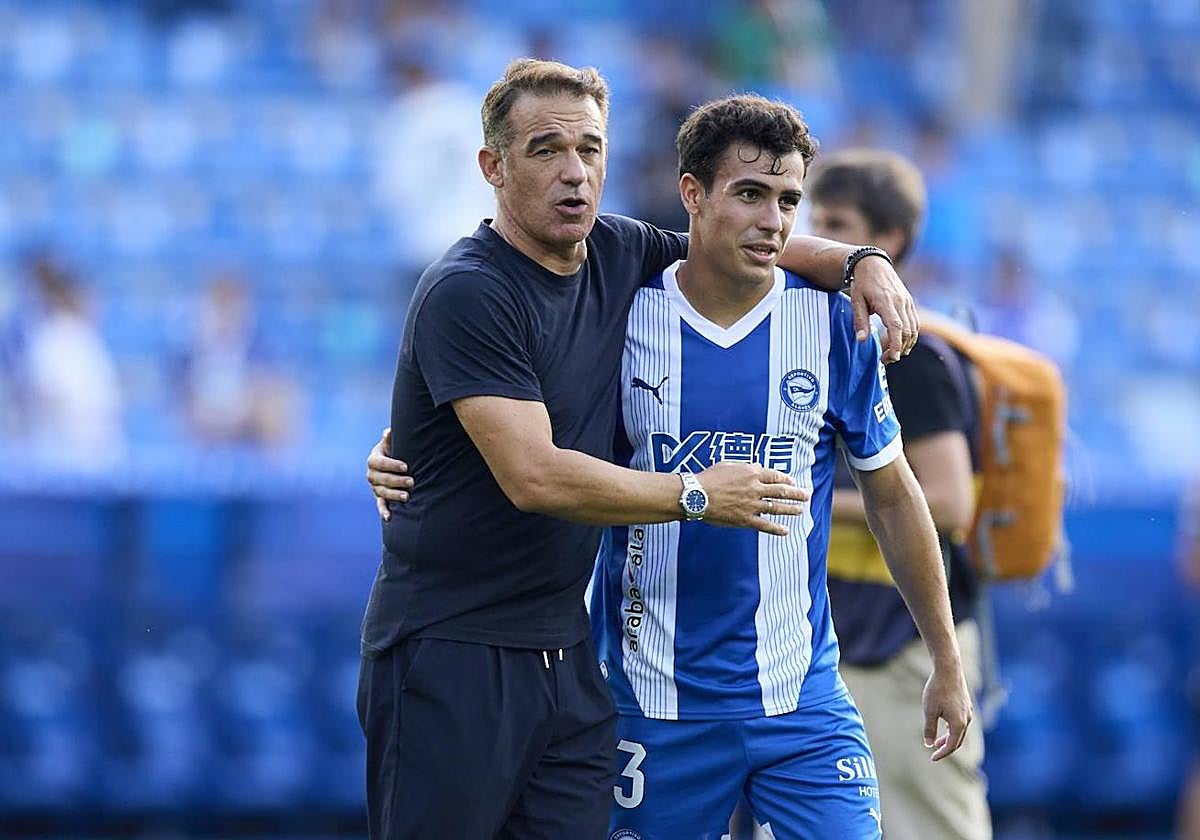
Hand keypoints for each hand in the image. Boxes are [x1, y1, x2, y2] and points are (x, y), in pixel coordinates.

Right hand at [366, 427, 412, 521]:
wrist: (393, 462)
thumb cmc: (395, 449)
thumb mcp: (392, 442)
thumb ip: (390, 437)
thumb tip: (389, 431)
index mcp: (373, 459)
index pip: (379, 462)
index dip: (391, 465)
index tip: (405, 466)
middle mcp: (372, 474)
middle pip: (381, 479)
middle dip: (396, 481)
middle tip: (412, 481)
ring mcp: (375, 487)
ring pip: (381, 492)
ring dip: (393, 495)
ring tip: (407, 496)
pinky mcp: (379, 497)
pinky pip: (380, 505)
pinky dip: (383, 511)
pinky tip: (389, 518)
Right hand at [695, 463, 811, 536]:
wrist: (696, 495)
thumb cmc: (708, 478)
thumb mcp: (728, 465)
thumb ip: (745, 467)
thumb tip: (757, 468)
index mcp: (752, 473)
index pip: (775, 476)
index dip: (786, 480)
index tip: (793, 483)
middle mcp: (755, 488)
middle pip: (781, 491)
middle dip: (796, 493)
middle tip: (806, 495)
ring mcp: (752, 505)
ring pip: (777, 507)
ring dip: (791, 509)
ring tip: (800, 510)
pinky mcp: (745, 519)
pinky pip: (765, 525)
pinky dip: (777, 529)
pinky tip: (786, 531)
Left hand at [849, 255, 918, 362]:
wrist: (873, 263)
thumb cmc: (862, 283)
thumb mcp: (856, 300)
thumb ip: (860, 321)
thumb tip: (862, 340)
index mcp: (886, 301)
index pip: (896, 326)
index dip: (897, 343)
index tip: (894, 357)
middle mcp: (900, 302)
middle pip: (907, 331)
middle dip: (899, 349)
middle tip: (886, 359)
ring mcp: (907, 302)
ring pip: (914, 328)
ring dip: (906, 344)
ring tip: (893, 354)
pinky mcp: (909, 302)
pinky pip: (915, 322)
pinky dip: (911, 335)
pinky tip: (902, 343)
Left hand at [922, 661, 972, 761]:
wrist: (948, 669)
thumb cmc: (937, 690)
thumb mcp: (929, 711)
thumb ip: (929, 729)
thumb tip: (929, 744)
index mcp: (959, 724)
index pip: (951, 746)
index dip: (942, 754)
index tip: (932, 758)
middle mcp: (967, 720)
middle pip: (958, 740)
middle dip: (946, 748)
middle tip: (935, 751)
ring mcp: (968, 712)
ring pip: (960, 731)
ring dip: (949, 737)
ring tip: (937, 740)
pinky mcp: (966, 705)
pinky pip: (961, 722)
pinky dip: (953, 728)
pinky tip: (944, 724)